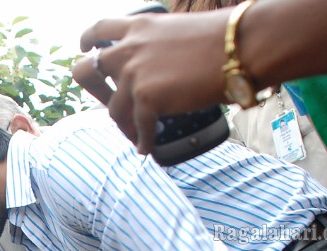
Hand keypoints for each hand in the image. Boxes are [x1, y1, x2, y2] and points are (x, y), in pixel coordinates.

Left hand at [74, 11, 229, 154]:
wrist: (240, 48)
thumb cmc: (224, 38)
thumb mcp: (179, 30)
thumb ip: (158, 46)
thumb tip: (159, 67)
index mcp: (139, 27)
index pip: (99, 30)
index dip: (88, 42)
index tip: (87, 49)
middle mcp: (129, 49)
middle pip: (86, 71)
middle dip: (92, 88)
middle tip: (104, 99)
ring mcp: (135, 75)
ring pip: (113, 109)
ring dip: (123, 125)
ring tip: (135, 134)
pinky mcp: (147, 99)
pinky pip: (138, 128)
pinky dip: (143, 140)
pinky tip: (147, 147)